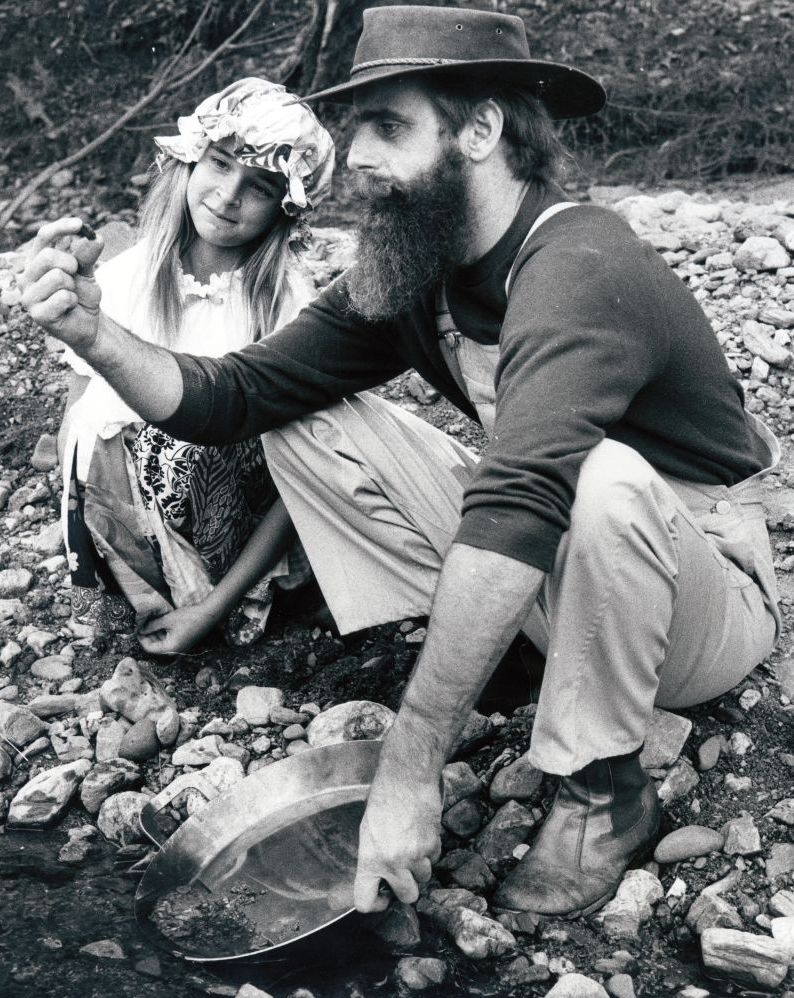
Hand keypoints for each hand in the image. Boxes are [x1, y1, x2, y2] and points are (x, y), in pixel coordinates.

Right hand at [20, 217, 103, 351]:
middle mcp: (27, 276)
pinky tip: (69, 307)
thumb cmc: (83, 295)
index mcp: (36, 260)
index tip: (80, 224)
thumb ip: (88, 255)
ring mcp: (29, 296)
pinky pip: (63, 297)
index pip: (43, 236)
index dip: (61, 227)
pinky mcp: (37, 314)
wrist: (89, 324)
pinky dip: (73, 301)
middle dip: (71, 263)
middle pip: (47, 255)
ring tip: (71, 294)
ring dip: (72, 286)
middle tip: (76, 274)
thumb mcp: (87, 272)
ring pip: (56, 277)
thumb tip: (96, 237)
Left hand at [137, 603, 217, 654]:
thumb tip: (141, 629)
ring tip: (150, 623)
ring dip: (155, 635)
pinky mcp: (184, 643)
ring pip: (162, 644)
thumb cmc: (188, 617)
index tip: (137, 629)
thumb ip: (152, 626)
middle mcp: (174, 651)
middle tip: (142, 624)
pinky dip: (163, 634)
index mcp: (170, 648)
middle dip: (148, 636)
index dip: (141, 638)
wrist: (208, 615)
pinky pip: (169, 641)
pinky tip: (160, 624)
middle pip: (155, 647)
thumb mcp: (167, 620)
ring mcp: (180, 648)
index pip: (149, 648)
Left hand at [353, 771, 442, 913]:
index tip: (381, 898)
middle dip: (407, 887)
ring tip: (412, 843)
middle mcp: (393, 863)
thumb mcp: (368, 832)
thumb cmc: (383, 801)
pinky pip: (434, 858)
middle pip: (408, 896)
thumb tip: (380, 877)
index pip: (365, 901)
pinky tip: (421, 832)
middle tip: (403, 872)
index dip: (375, 904)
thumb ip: (373, 858)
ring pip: (424, 877)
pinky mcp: (433, 845)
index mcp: (370, 860)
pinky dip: (430, 850)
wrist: (407, 780)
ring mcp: (415, 855)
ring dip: (420, 866)